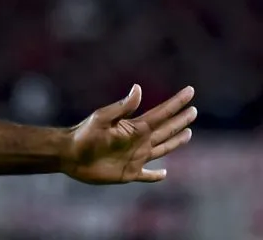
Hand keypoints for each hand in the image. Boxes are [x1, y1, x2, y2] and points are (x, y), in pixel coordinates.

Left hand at [62, 84, 195, 184]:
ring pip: (162, 149)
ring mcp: (135, 157)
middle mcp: (139, 141)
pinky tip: (165, 173)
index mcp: (135, 127)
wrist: (69, 155)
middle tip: (193, 110)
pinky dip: (157, 176)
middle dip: (180, 120)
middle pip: (166, 130)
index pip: (161, 113)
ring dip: (175, 142)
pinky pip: (147, 175)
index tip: (190, 91)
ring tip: (187, 133)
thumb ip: (122, 107)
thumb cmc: (84, 134)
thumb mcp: (102, 118)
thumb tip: (138, 88)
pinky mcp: (129, 173)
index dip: (176, 103)